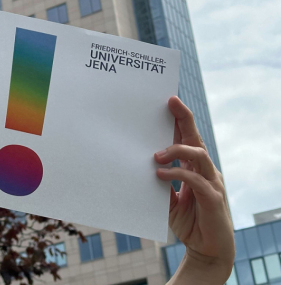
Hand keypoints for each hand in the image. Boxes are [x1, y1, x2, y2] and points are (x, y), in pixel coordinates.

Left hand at [155, 96, 233, 283]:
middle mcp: (206, 170)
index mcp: (195, 167)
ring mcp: (212, 182)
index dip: (181, 119)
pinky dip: (177, 174)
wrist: (206, 248)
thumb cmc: (188, 220)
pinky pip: (195, 180)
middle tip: (170, 103)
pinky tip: (160, 174)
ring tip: (156, 155)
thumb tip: (138, 167)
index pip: (188, 137)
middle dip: (184, 119)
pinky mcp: (213, 198)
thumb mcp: (165, 200)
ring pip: (198, 155)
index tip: (169, 101)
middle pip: (196, 138)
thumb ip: (158, 183)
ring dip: (176, 150)